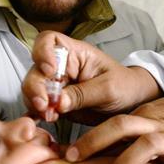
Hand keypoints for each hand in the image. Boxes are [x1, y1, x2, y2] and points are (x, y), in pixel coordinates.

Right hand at [23, 31, 161, 122]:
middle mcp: (61, 67)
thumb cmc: (124, 86)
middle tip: (43, 104)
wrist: (131, 104)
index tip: (49, 70)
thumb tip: (58, 102)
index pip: (48, 40)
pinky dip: (37, 115)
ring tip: (49, 116)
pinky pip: (39, 107)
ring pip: (33, 90)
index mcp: (75, 54)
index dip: (42, 52)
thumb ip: (83, 94)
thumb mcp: (109, 88)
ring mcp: (56, 86)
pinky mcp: (56, 103)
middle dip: (35, 87)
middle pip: (35, 69)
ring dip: (35, 103)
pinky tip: (42, 122)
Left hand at [66, 96, 163, 163]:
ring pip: (149, 148)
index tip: (66, 157)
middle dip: (94, 150)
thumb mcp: (135, 136)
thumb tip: (62, 157)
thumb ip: (107, 146)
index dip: (89, 139)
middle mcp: (156, 130)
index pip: (111, 124)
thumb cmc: (158, 142)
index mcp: (142, 121)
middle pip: (123, 132)